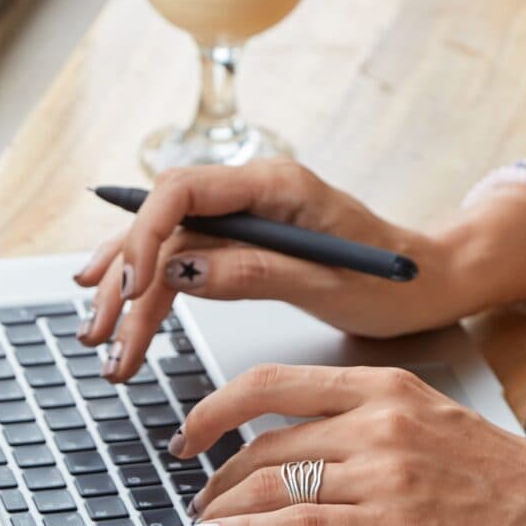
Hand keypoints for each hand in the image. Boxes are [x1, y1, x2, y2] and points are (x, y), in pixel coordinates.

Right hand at [73, 159, 473, 375]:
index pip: (184, 191)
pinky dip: (152, 290)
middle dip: (125, 279)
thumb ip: (254, 271)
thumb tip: (180, 271)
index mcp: (276, 183)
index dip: (145, 236)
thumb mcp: (327, 282)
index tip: (129, 289)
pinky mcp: (243, 240)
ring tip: (100, 342)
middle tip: (103, 338)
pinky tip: (119, 310)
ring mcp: (244, 214)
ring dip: (128, 291)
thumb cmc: (391, 280)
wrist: (426, 283)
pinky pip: (184, 257)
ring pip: (166, 244)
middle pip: (164, 222)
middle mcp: (252, 190)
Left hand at [170, 363, 525, 525]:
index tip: (193, 428)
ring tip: (206, 521)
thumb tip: (302, 439)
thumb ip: (370, 420)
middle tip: (198, 489)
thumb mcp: (433, 420)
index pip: (278, 381)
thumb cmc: (507, 477)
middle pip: (266, 438)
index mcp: (389, 384)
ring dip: (224, 504)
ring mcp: (385, 470)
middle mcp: (381, 419)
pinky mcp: (390, 522)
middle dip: (216, 469)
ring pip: (270, 479)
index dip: (218, 404)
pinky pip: (293, 522)